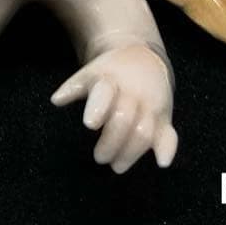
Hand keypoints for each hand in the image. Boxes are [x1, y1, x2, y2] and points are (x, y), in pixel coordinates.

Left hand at [50, 44, 177, 173]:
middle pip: (124, 120)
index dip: (98, 108)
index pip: (105, 93)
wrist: (143, 58)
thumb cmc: (110, 71)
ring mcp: (151, 106)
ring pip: (144, 132)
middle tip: (99, 158)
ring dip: (130, 152)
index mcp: (111, 80)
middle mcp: (133, 93)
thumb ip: (73, 87)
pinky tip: (161, 163)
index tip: (89, 124)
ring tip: (116, 166)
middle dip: (110, 142)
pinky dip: (167, 149)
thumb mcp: (91, 72)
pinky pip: (169, 135)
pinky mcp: (165, 118)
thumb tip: (55, 100)